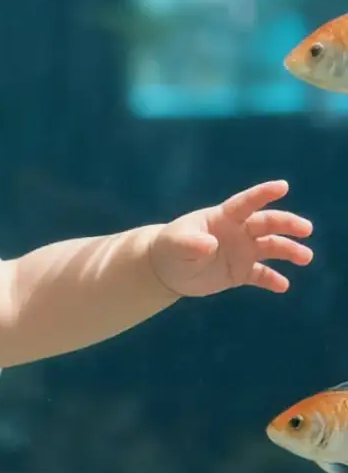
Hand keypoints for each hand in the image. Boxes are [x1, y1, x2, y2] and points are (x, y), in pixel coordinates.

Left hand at [148, 179, 312, 298]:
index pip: (246, 203)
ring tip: (305, 257)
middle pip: (266, 224)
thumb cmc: (171, 247)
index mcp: (223, 217)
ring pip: (270, 248)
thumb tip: (210, 246)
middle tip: (306, 229)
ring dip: (289, 251)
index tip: (283, 186)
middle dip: (287, 225)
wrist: (167, 270)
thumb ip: (192, 243)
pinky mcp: (240, 272)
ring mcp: (242, 251)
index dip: (263, 194)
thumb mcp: (177, 244)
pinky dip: (272, 280)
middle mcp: (238, 231)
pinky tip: (283, 286)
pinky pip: (261, 274)